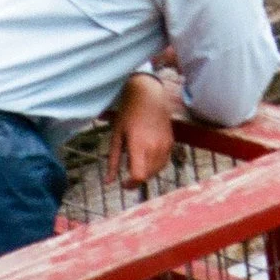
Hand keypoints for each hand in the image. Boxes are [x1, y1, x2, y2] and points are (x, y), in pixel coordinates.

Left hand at [108, 70, 175, 188]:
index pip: (139, 176)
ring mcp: (165, 145)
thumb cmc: (128, 113)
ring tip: (136, 164)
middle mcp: (155, 147)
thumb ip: (113, 160)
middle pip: (148, 176)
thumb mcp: (116, 136)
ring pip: (157, 171)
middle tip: (127, 173)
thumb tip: (108, 182)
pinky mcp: (171, 142)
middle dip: (137, 179)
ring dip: (146, 173)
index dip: (131, 185)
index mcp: (139, 145)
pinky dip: (155, 166)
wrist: (149, 95)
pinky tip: (147, 158)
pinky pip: (164, 162)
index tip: (123, 184)